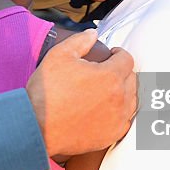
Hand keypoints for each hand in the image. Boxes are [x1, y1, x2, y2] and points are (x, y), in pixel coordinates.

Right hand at [26, 29, 136, 160]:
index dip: (118, 53)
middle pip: (132, 79)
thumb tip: (93, 34)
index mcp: (110, 76)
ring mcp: (117, 119)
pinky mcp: (111, 135)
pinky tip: (107, 110)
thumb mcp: (59, 56)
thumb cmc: (46, 93)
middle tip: (107, 71)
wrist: (37, 127)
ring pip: (132, 100)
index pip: (127, 59)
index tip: (111, 55)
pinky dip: (120, 113)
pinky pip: (125, 120)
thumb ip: (80, 41)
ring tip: (108, 90)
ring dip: (124, 92)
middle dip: (122, 71)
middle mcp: (119, 98)